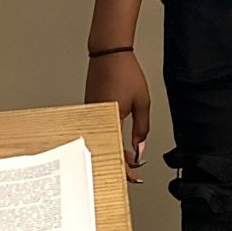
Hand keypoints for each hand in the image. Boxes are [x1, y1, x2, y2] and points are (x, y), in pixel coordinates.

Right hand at [85, 51, 149, 183]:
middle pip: (105, 152)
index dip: (126, 169)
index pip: (116, 154)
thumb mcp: (142, 102)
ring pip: (100, 142)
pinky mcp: (89, 111)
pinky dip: (106, 139)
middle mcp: (96, 122)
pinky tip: (115, 143)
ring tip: (127, 160)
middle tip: (132, 171)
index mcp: (110, 121)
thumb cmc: (125, 73)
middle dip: (119, 164)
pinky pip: (97, 131)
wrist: (110, 54)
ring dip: (112, 152)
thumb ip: (142, 128)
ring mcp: (90, 117)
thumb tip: (140, 149)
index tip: (135, 176)